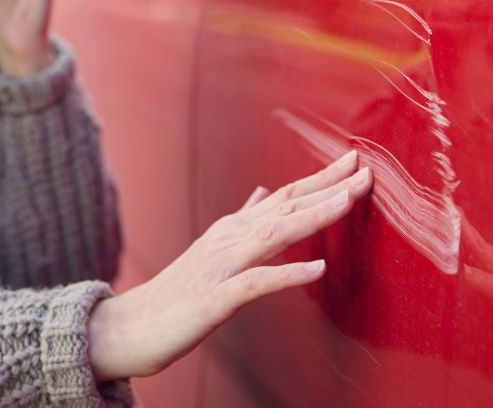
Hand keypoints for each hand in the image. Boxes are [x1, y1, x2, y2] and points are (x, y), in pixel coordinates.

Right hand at [87, 150, 372, 381]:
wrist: (128, 328)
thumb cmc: (174, 295)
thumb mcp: (212, 250)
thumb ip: (241, 221)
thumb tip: (262, 192)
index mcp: (232, 229)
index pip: (284, 197)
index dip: (320, 180)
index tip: (353, 163)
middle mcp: (228, 239)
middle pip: (285, 207)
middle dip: (328, 188)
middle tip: (364, 170)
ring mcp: (221, 267)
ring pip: (275, 234)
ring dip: (314, 216)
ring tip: (348, 201)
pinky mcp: (215, 299)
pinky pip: (257, 283)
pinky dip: (288, 274)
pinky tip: (318, 270)